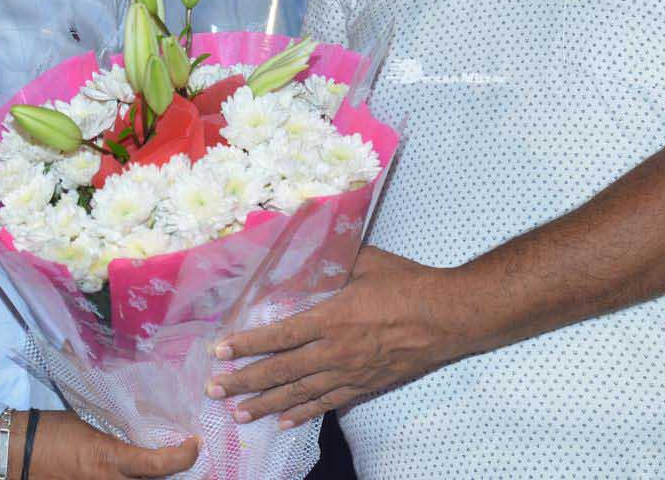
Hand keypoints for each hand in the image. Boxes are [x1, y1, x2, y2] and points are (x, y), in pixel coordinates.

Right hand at [0, 410, 198, 479]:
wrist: (17, 455)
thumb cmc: (51, 432)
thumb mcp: (91, 422)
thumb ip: (119, 427)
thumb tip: (143, 419)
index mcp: (109, 460)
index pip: (158, 465)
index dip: (183, 457)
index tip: (193, 444)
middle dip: (173, 472)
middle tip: (183, 453)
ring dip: (154, 476)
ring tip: (164, 461)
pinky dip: (135, 478)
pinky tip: (139, 470)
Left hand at [205, 247, 468, 427]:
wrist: (448, 317)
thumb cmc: (408, 284)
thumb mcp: (366, 260)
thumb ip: (333, 257)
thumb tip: (307, 242)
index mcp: (331, 317)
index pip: (278, 336)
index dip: (246, 344)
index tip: (219, 351)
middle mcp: (335, 351)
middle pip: (281, 371)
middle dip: (244, 381)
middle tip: (215, 390)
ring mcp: (350, 373)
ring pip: (300, 393)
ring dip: (266, 404)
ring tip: (239, 413)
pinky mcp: (365, 386)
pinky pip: (327, 403)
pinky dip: (303, 413)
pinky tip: (284, 422)